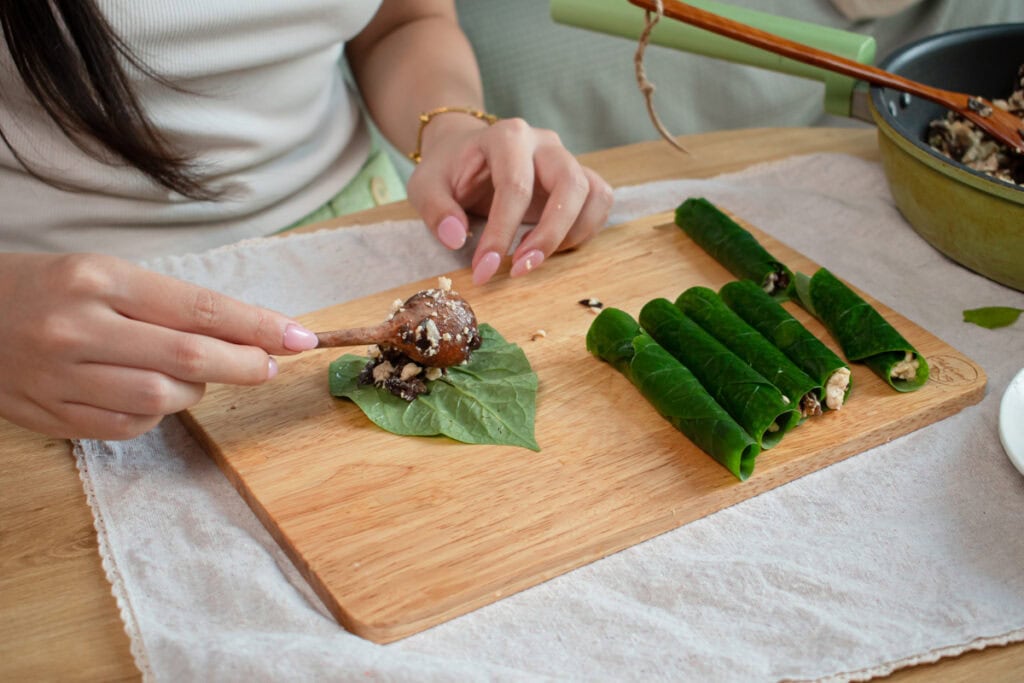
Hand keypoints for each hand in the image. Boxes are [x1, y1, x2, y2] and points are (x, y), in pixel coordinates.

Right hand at [0, 253, 319, 439]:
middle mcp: (80, 328)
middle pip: (189, 359)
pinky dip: (156, 415)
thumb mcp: (105, 276)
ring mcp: (62, 376)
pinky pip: (129, 427)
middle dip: (244, 366)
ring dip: (196, 392)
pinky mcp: (52, 415)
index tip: (298, 337)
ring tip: (193, 376)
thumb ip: (170, 306)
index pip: (199, 309)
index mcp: (99, 280)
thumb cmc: (47, 289)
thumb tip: (246, 335)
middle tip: (269, 366)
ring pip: (163, 400)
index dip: (258, 327)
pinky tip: (150, 395)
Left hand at [405, 116, 612, 285]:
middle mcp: (544, 143)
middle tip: (519, 270)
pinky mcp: (577, 178)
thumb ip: (436, 210)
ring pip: (593, 193)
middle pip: (569, 185)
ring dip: (572, 235)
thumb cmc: (447, 170)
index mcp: (506, 136)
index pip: (515, 187)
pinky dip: (585, 230)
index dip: (501, 233)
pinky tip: (553, 248)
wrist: (464, 152)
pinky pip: (599, 201)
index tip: (484, 269)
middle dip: (548, 235)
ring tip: (535, 259)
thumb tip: (456, 238)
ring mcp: (565, 158)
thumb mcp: (424, 185)